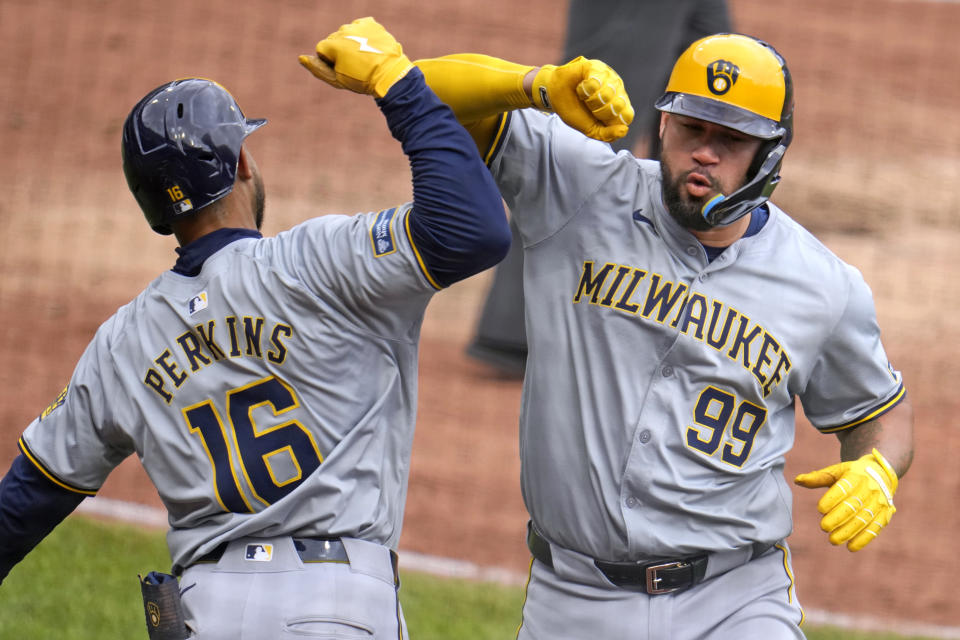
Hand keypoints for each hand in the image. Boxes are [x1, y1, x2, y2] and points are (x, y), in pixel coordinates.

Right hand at [298, 17, 413, 97]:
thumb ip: (317, 69)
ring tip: (364, 56)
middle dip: (341, 51)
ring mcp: (357, 26)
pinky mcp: (371, 23)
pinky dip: (364, 34)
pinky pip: (361, 26)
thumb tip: (301, 58)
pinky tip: (370, 46)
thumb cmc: (361, 80)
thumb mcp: (337, 79)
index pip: (322, 50)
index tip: (344, 70)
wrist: (390, 74)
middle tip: (356, 65)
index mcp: (331, 45)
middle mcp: (342, 31)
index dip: (331, 63)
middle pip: (334, 40)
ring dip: (352, 42)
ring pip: (347, 32)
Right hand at [530, 57, 633, 142]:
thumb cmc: (574, 110)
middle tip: (589, 106)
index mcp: (618, 105)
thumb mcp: (590, 128)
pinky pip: (596, 82)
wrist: (554, 96)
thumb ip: (608, 134)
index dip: (610, 120)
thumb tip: (624, 130)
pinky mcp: (596, 66)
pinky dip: (584, 89)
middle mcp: (617, 89)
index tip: (597, 118)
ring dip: (590, 100)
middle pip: (618, 106)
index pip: (627, 116)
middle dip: (600, 111)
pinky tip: (580, 87)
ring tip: (583, 96)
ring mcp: (608, 76)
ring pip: (608, 93)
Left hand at [794, 448, 898, 550]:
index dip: (832, 499)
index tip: (820, 509)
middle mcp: (870, 489)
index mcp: (856, 476)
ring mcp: (879, 502)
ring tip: (833, 540)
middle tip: (823, 528)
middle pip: (853, 506)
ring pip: (863, 519)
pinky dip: (863, 539)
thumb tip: (797, 480)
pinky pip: (875, 528)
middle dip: (838, 518)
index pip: (844, 488)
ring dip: (848, 532)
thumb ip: (817, 477)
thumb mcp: (836, 471)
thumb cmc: (851, 474)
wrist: (880, 474)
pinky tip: (851, 547)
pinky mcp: (885, 514)